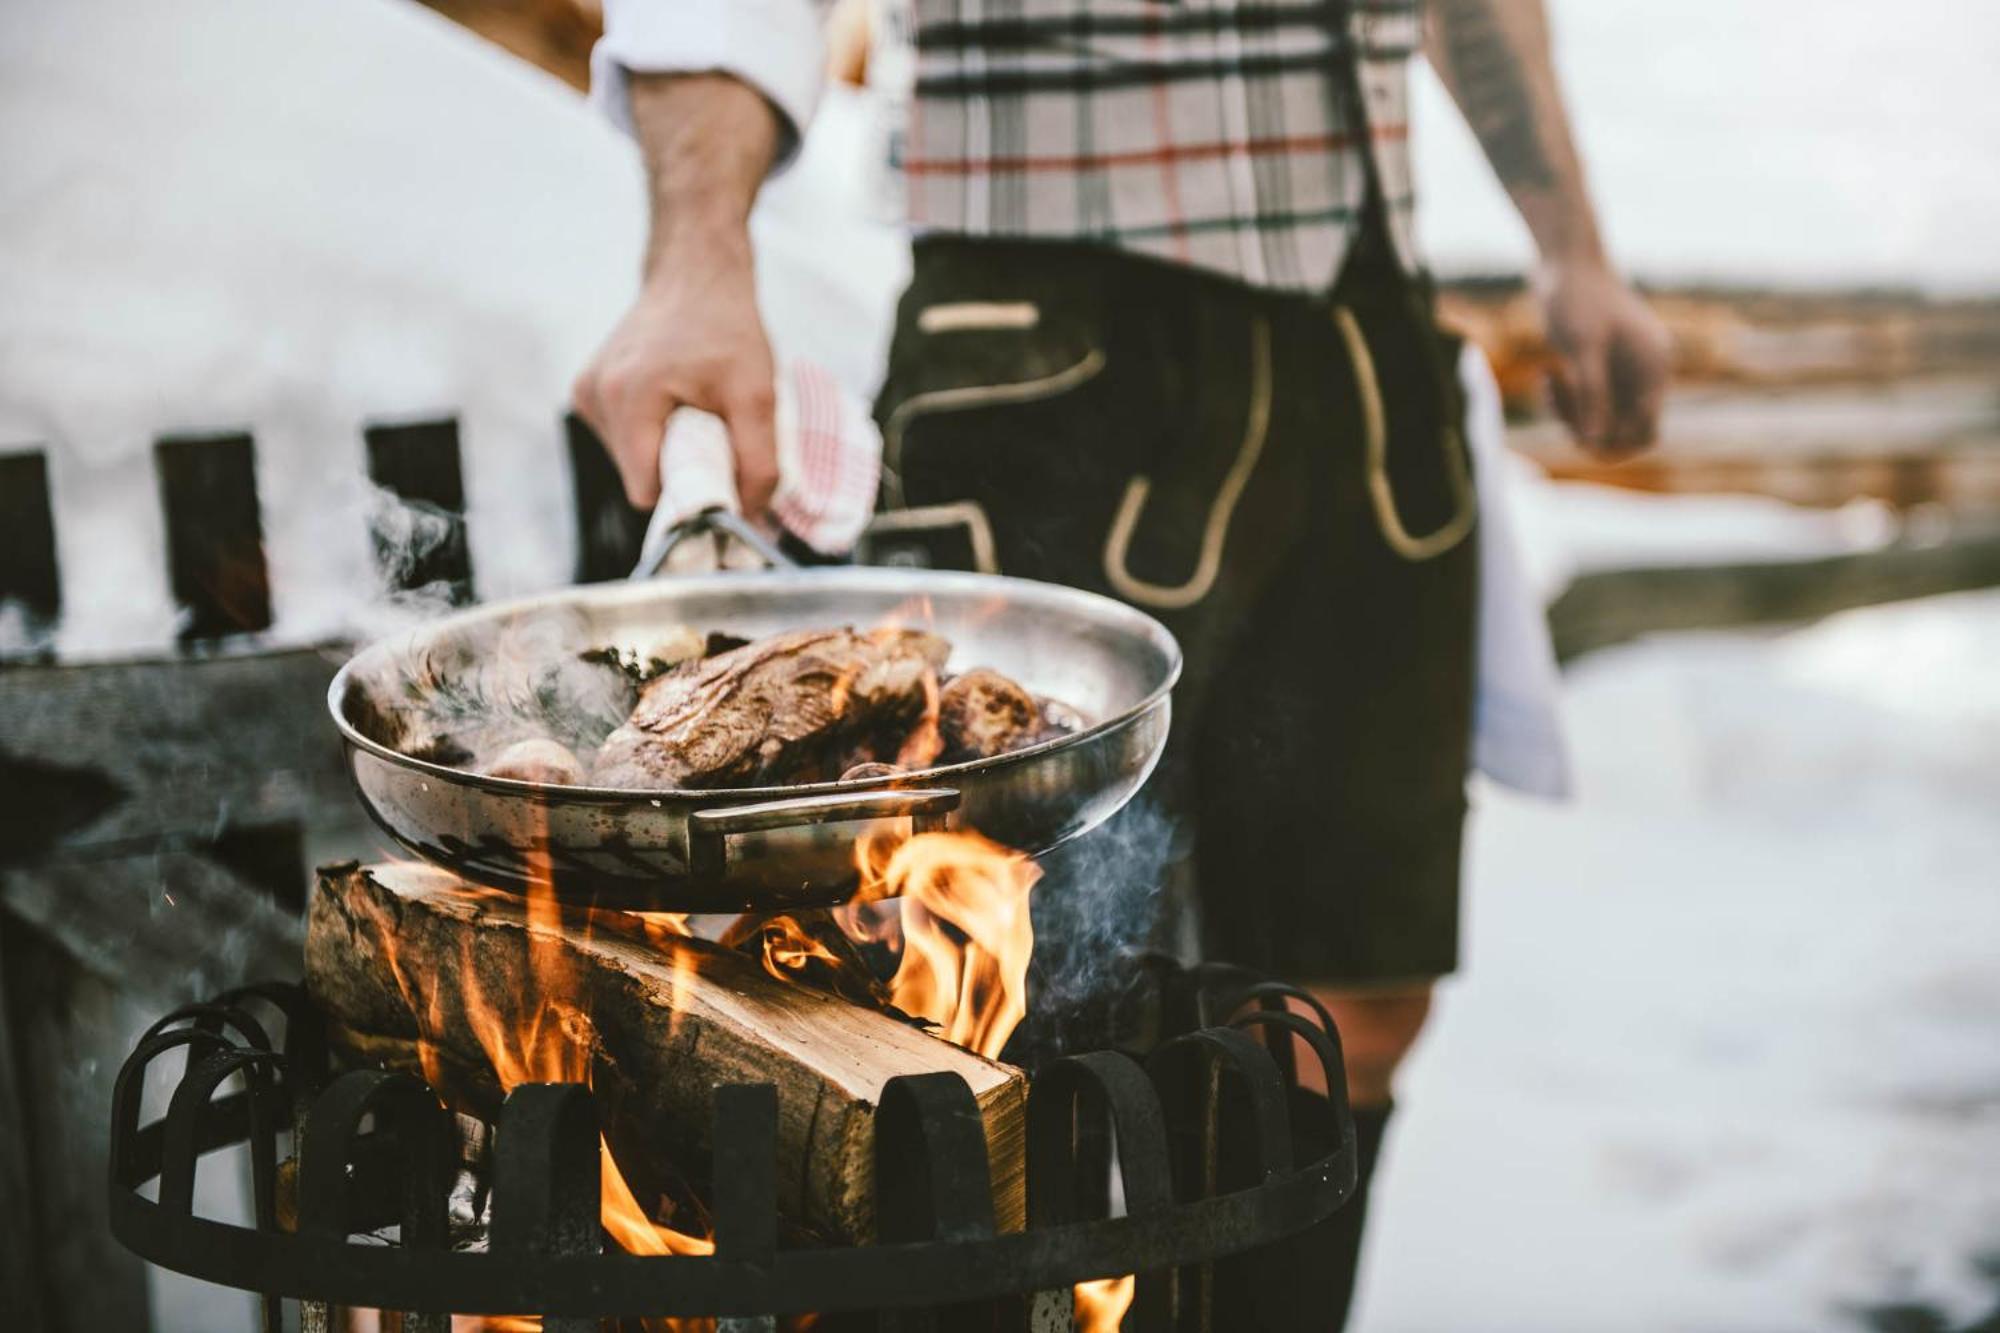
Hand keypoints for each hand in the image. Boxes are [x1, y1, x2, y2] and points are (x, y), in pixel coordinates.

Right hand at [572, 227, 779, 513]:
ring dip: (667, 451)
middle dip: (679, 470)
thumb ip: (758, 463)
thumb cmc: (728, 327)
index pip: (647, 491)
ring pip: (631, 460)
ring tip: (695, 410)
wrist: (697, 272)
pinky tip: (674, 400)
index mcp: (627, 398)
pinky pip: (624, 437)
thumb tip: (751, 520)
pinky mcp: (588, 388)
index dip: (688, 495)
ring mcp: (587, 391)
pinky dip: (653, 432)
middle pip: (638, 478)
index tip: (720, 479)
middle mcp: (595, 396)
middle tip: (715, 434)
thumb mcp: (758, 395)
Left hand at [1536, 259, 1671, 457]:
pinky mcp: (1603, 366)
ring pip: (1603, 420)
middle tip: (1559, 410)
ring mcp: (1625, 370)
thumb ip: (1592, 395)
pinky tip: (1547, 376)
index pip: (1645, 432)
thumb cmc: (1575, 298)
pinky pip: (1589, 403)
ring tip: (1548, 384)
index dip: (1613, 442)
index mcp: (1653, 369)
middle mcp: (1645, 373)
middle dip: (1590, 430)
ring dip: (1572, 415)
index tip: (1576, 433)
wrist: (1565, 260)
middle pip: (1624, 432)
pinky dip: (1567, 400)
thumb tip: (1596, 441)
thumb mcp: (1581, 348)